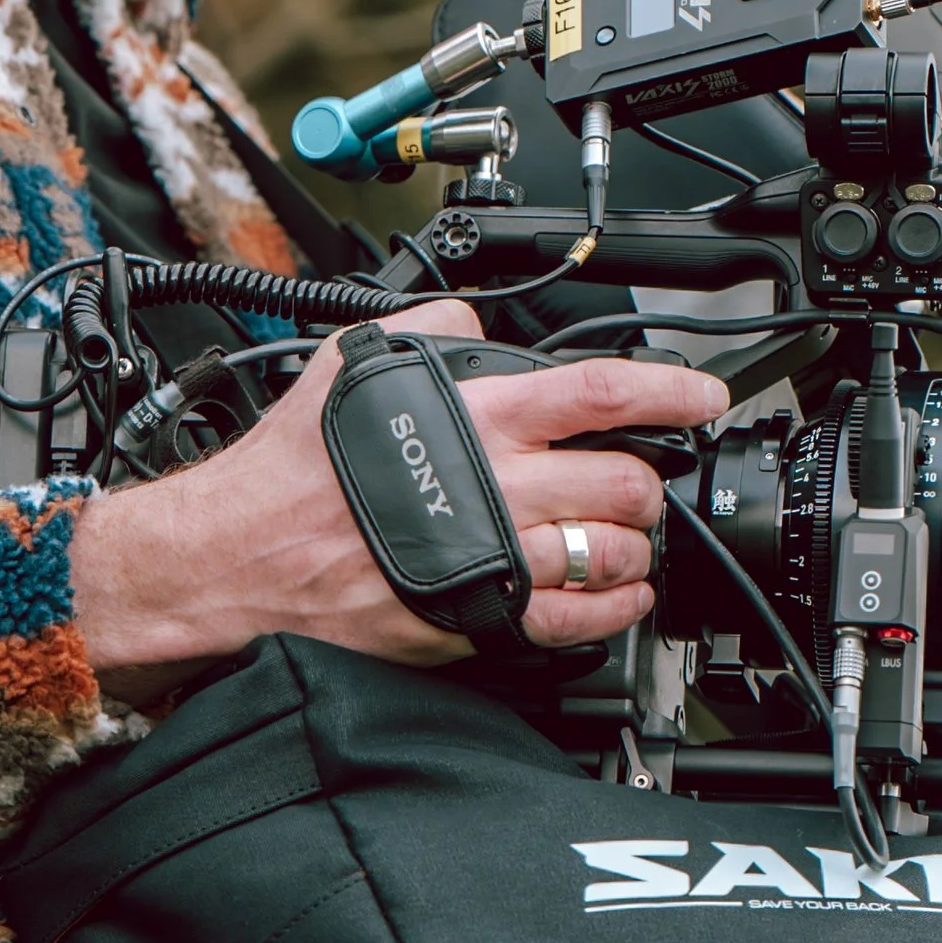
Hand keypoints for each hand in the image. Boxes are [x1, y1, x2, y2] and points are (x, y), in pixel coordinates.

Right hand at [67, 300, 728, 706]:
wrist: (238, 557)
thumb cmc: (284, 471)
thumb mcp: (350, 365)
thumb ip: (427, 331)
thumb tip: (472, 321)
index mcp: (473, 415)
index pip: (602, 393)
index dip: (672, 393)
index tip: (703, 399)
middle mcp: (492, 485)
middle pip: (624, 482)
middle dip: (645, 482)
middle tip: (639, 481)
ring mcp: (490, 558)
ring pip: (610, 553)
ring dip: (630, 546)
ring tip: (620, 539)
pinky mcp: (476, 618)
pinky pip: (575, 621)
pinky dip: (611, 609)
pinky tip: (612, 597)